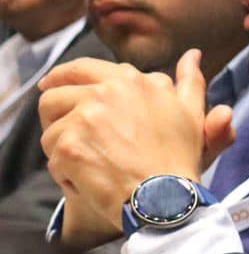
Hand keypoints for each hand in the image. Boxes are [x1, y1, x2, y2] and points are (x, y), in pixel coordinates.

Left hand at [38, 49, 231, 247]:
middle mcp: (105, 93)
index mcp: (130, 81)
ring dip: (62, 148)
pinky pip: (52, 158)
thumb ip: (190, 81)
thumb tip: (192, 54)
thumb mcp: (192, 114)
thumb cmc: (180, 160)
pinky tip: (90, 183)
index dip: (64, 80)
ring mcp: (84, 119)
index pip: (80, 69)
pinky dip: (66, 175)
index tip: (55, 88)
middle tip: (68, 138)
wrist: (168, 199)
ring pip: (50, 129)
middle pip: (54, 96)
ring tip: (87, 164)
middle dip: (57, 117)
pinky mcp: (69, 147)